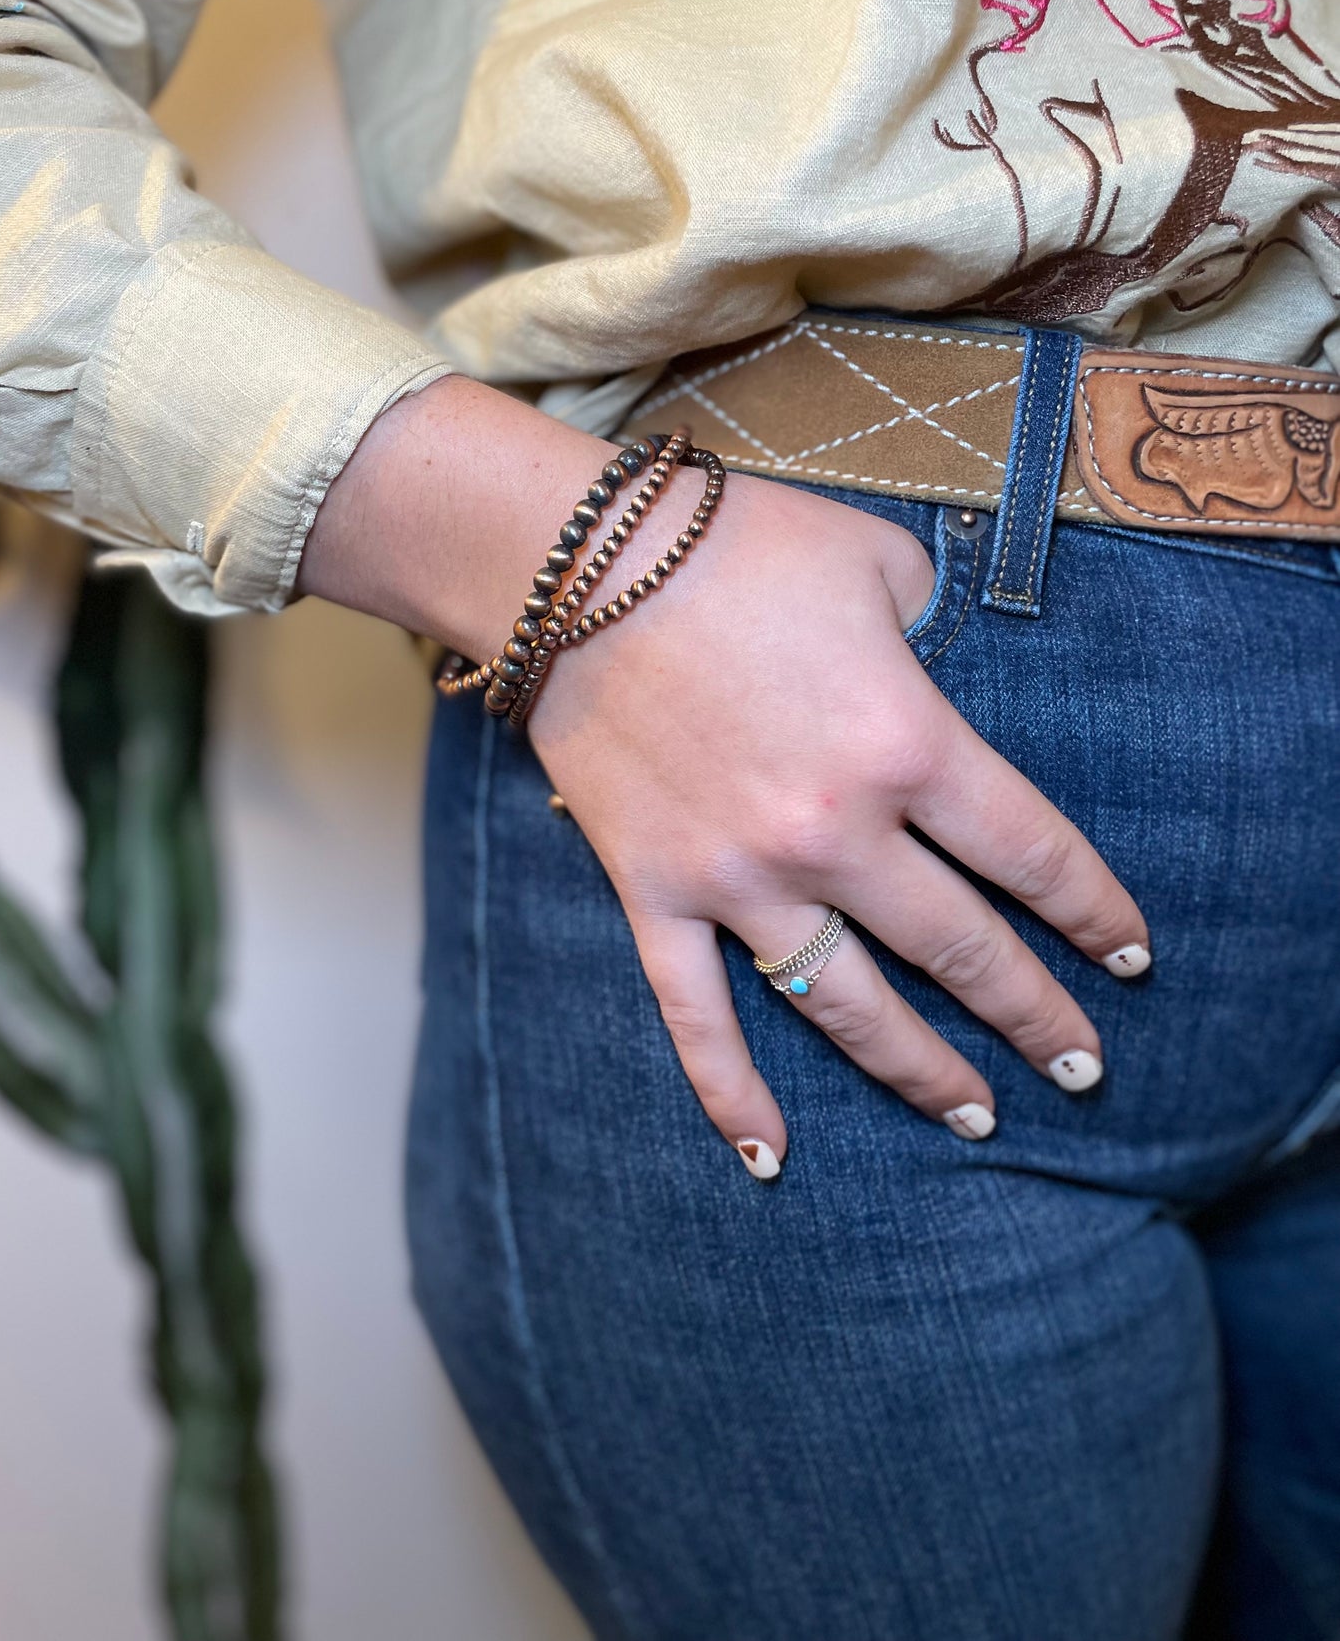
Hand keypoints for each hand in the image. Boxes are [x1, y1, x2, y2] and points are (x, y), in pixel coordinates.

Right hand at [530, 467, 1149, 1172]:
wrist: (574, 561)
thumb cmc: (736, 543)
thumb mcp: (877, 561)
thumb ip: (935, 628)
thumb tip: (942, 672)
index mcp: (907, 742)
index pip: (1031, 854)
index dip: (1092, 913)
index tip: (1127, 959)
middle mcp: (836, 831)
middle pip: (961, 949)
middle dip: (1034, 1015)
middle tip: (1082, 1066)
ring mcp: (741, 876)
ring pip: (851, 1005)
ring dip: (923, 1071)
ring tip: (980, 1115)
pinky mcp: (658, 892)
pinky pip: (697, 1017)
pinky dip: (732, 1094)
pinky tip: (772, 1159)